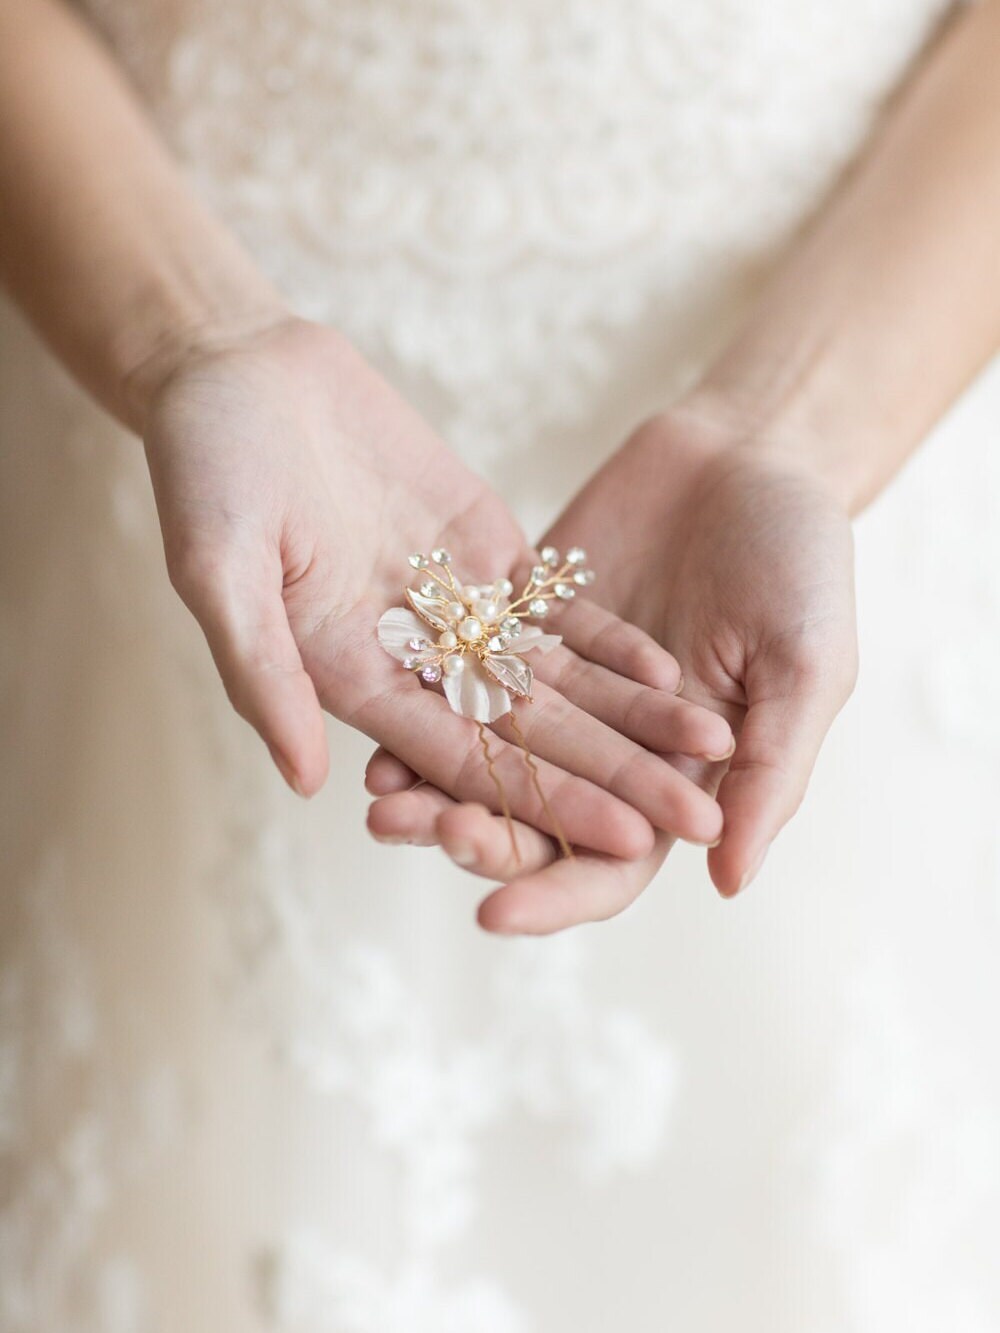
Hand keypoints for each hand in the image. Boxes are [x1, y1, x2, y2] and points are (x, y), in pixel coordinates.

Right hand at [140, 319, 732, 856]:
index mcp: (351, 681)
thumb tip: (304, 781)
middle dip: (617, 778)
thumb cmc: (206, 467)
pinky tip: (672, 670)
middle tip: (699, 821)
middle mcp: (411, 661)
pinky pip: (554, 606)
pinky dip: (610, 638)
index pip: (465, 760)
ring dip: (633, 717)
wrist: (240, 375)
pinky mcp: (481, 551)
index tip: (624, 840)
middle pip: (530, 734)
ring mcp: (453, 607)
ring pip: (556, 678)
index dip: (548, 800)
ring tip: (713, 750)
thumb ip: (263, 670)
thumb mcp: (217, 568)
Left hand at [366, 401, 857, 926]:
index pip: (609, 864)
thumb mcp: (806, 667)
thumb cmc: (804, 563)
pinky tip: (376, 720)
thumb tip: (730, 884)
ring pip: (486, 755)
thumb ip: (771, 772)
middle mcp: (610, 746)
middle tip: (422, 832)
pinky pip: (467, 674)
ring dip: (431, 785)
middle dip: (476, 836)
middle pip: (531, 819)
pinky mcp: (524, 627)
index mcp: (679, 775)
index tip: (494, 915)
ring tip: (379, 801)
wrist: (754, 454)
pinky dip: (427, 701)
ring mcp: (561, 688)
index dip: (554, 894)